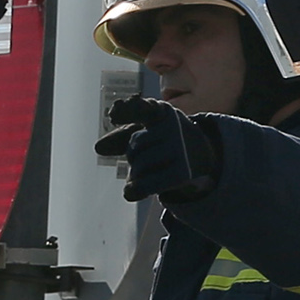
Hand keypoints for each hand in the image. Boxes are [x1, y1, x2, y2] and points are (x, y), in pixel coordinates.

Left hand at [97, 102, 221, 205]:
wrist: (201, 157)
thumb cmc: (164, 141)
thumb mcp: (145, 133)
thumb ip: (121, 136)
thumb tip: (98, 148)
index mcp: (161, 111)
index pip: (142, 108)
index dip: (127, 111)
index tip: (114, 115)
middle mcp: (173, 127)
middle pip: (134, 146)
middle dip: (133, 156)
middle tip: (150, 156)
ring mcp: (179, 150)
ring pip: (139, 166)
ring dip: (136, 174)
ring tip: (151, 170)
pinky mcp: (182, 173)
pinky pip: (145, 184)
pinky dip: (135, 190)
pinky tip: (131, 191)